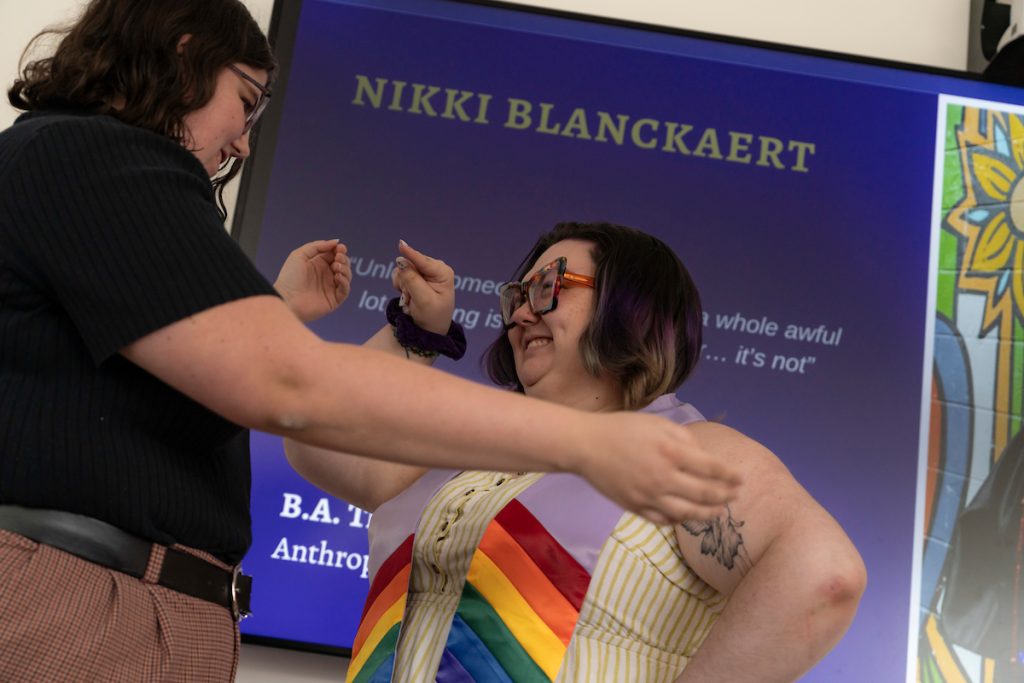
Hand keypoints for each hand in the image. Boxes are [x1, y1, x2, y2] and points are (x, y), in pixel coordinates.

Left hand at [275, 239, 350, 322]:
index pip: (335, 255)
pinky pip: (345, 290)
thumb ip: (317, 246)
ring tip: (336, 266)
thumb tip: (336, 242)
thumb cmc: (289, 277)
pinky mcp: (334, 300)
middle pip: (343, 264)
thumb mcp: (299, 254)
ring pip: (346, 276)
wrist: (286, 299)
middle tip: (338, 258)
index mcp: (318, 264)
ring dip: (345, 269)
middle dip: (343, 259)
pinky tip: (337, 277)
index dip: (339, 250)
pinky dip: (345, 281)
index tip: (340, 248)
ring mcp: (330, 288)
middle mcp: (326, 275)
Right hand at [391, 239, 454, 333]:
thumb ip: (412, 280)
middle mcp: (434, 268)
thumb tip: (400, 262)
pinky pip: (399, 274)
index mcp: (443, 272)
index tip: (400, 244)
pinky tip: (408, 297)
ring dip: (403, 286)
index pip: (423, 261)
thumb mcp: (424, 300)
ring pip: (402, 270)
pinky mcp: (415, 275)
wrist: (428, 329)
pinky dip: (400, 286)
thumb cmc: (431, 316)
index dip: (410, 253)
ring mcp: (424, 271)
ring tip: (412, 299)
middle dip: (406, 281)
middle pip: (410, 265)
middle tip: (411, 298)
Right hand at [576, 412, 741, 524]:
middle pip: (705, 494)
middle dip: (725, 496)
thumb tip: (703, 456)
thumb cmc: (622, 429)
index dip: (730, 476)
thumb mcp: (657, 423)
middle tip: (736, 496)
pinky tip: (688, 516)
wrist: (585, 446)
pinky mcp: (636, 508)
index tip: (741, 479)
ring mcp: (649, 496)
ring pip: (687, 513)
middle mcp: (663, 478)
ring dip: (708, 513)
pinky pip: (664, 520)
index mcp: (671, 453)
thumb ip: (684, 438)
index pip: (712, 469)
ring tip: (719, 511)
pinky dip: (680, 520)